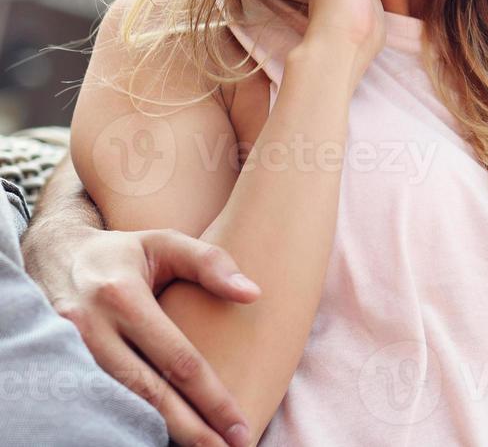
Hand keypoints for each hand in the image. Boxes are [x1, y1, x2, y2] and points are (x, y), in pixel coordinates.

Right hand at [38, 226, 259, 446]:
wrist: (51, 256)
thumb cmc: (121, 253)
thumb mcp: (165, 242)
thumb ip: (210, 263)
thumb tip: (253, 293)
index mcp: (122, 297)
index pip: (177, 360)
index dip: (211, 397)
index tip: (240, 425)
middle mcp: (90, 330)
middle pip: (148, 394)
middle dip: (191, 429)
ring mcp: (67, 353)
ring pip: (119, 406)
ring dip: (159, 434)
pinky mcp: (56, 367)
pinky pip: (95, 405)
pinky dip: (125, 424)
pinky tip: (153, 438)